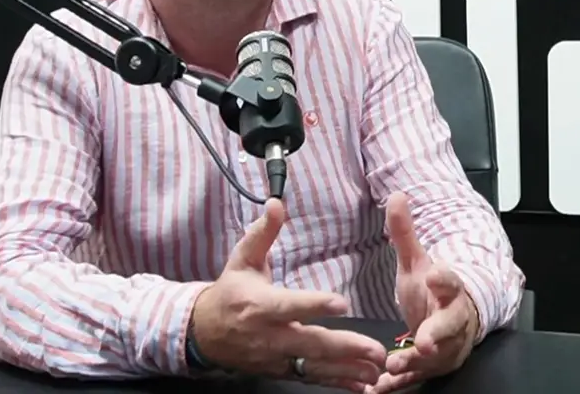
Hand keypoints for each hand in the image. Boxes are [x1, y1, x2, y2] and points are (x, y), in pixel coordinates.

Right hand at [190, 198, 388, 389]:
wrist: (203, 333)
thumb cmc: (230, 292)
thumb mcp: (242, 259)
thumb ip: (262, 233)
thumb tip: (276, 203)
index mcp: (260, 305)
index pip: (291, 305)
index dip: (315, 305)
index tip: (343, 303)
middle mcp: (269, 335)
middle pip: (311, 343)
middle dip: (345, 348)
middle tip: (375, 350)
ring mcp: (276, 357)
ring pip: (315, 365)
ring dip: (348, 370)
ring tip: (377, 371)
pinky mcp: (280, 371)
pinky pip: (311, 378)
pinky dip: (336, 383)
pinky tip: (361, 386)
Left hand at [369, 192, 479, 392]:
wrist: (457, 324)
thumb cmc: (433, 293)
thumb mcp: (418, 263)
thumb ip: (406, 234)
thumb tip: (396, 195)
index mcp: (449, 290)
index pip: (450, 281)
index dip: (444, 279)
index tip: (435, 274)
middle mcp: (451, 319)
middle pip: (448, 326)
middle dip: (436, 335)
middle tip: (424, 342)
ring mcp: (445, 347)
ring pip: (433, 358)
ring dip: (413, 363)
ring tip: (393, 366)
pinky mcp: (433, 367)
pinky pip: (416, 377)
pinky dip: (399, 383)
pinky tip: (380, 387)